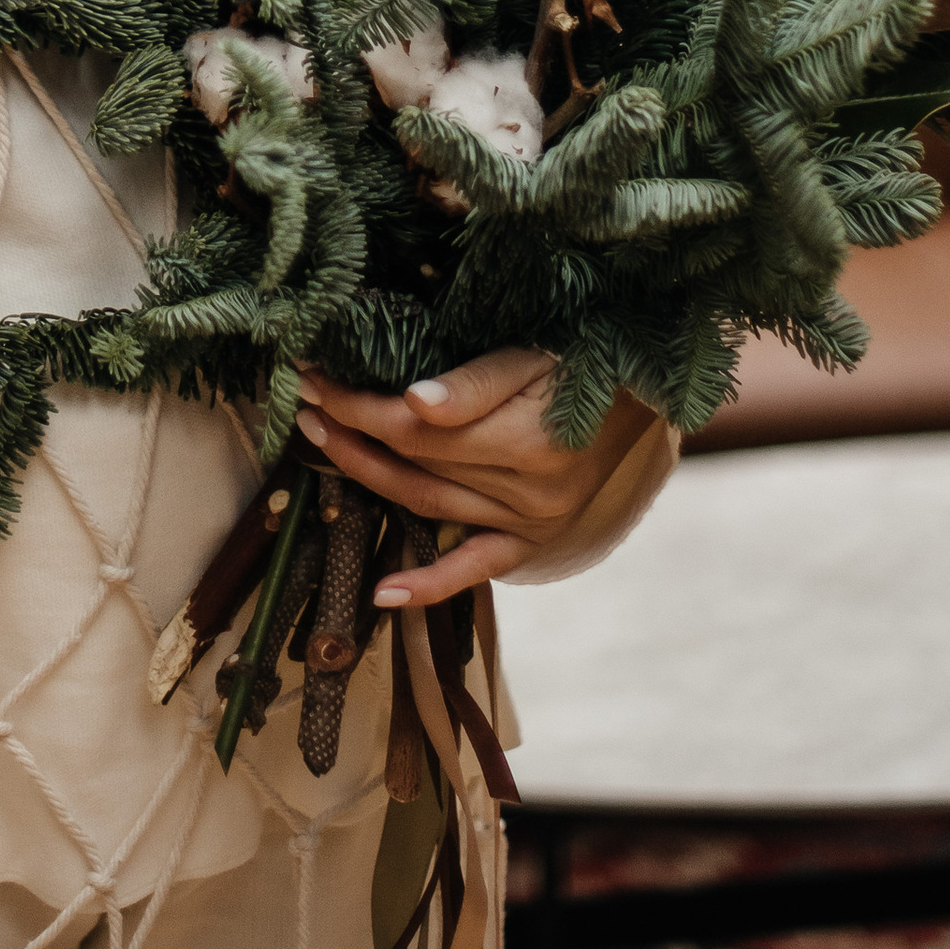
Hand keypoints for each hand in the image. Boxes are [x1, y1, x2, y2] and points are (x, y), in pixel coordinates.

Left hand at [293, 350, 658, 607]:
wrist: (646, 399)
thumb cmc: (585, 361)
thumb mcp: (536, 354)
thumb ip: (475, 382)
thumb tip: (413, 403)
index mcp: (529, 440)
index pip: (416, 426)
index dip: (359, 405)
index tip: (314, 378)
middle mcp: (530, 493)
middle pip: (415, 464)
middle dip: (351, 432)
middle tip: (303, 405)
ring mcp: (532, 525)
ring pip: (430, 506)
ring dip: (368, 479)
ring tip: (320, 447)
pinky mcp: (534, 545)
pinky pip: (476, 569)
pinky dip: (430, 585)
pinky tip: (383, 594)